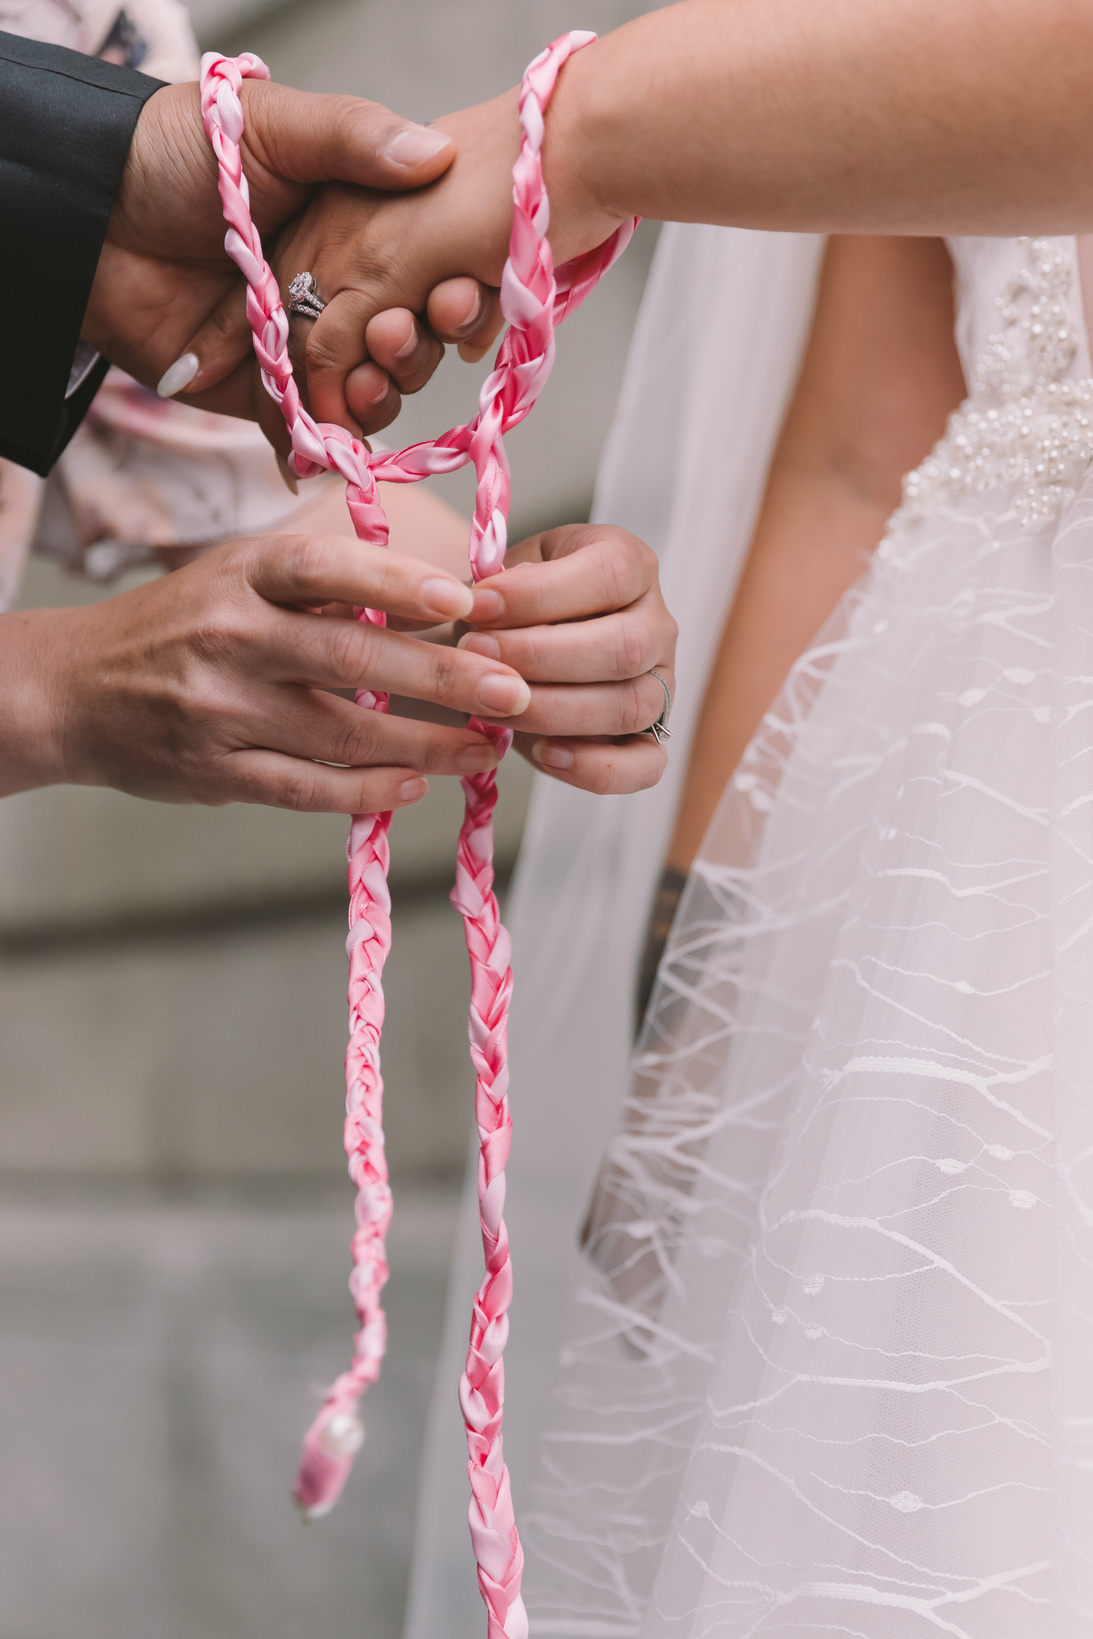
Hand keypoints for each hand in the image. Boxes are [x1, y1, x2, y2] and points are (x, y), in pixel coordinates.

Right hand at [0, 535, 532, 811]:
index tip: (465, 600)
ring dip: (425, 745)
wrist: (77, 688)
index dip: (398, 583)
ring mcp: (220, 709)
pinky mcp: (215, 771)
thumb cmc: (185, 623)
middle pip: (353, 657)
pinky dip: (368, 790)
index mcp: (243, 574)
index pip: (327, 568)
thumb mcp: (241, 577)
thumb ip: (326, 587)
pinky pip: (307, 788)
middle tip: (510, 691)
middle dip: (444, 676)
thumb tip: (436, 604)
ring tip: (483, 749)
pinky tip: (415, 787)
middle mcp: (231, 636)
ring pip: (342, 732)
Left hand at [85, 79, 498, 437]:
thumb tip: (435, 153)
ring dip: (371, 401)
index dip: (446, 296)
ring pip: (363, 394)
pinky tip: (334, 444)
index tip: (455, 299)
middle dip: (409, 356)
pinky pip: (303, 429)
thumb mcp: (272, 125)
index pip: (423, 277)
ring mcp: (298, 347)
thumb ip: (353, 135)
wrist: (88, 215)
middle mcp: (334, 292)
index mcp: (352, 230)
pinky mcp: (258, 393)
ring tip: (357, 392)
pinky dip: (321, 444)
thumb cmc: (174, 151)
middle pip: (402, 345)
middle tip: (391, 342)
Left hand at [458, 523, 676, 794]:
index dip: (540, 594)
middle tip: (476, 658)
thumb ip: (498, 588)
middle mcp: (658, 623)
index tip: (476, 606)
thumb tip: (480, 606)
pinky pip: (645, 764)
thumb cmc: (510, 606)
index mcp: (629, 565)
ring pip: (631, 705)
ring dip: (555, 710)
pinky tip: (544, 754)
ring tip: (492, 707)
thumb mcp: (503, 578)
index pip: (609, 575)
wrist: (514, 643)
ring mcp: (662, 683)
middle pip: (624, 647)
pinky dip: (597, 768)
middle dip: (540, 657)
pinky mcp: (651, 735)